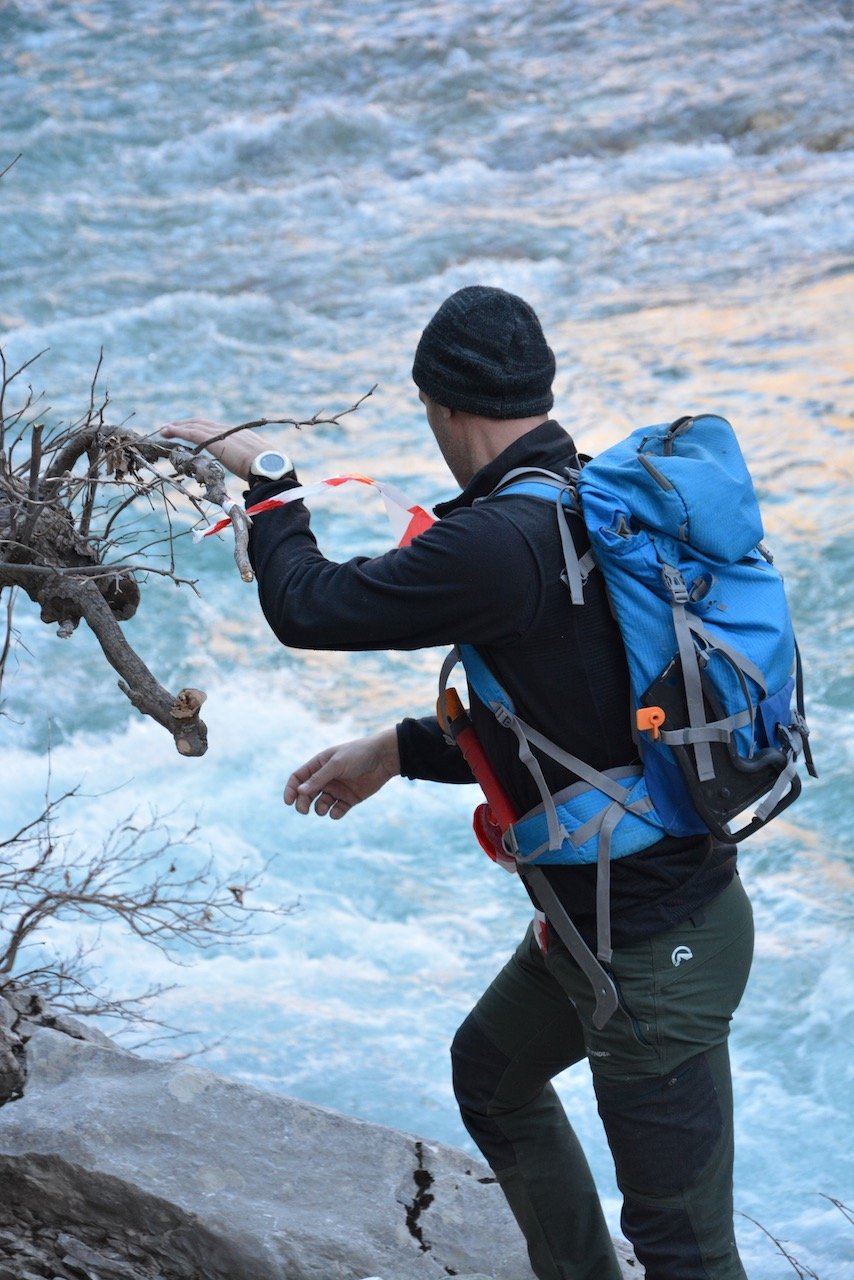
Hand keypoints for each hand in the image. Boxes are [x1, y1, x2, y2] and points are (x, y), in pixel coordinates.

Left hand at [159, 416, 279, 482]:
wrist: (270, 466)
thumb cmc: (268, 470)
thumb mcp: (258, 463)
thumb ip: (251, 464)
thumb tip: (254, 474)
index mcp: (240, 434)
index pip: (216, 427)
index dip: (202, 427)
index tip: (192, 430)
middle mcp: (229, 429)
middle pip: (203, 422)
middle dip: (186, 424)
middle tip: (172, 427)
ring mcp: (222, 433)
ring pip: (195, 425)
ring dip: (178, 426)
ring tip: (164, 429)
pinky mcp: (214, 440)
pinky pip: (192, 432)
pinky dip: (178, 430)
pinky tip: (167, 431)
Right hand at [284, 728, 400, 819]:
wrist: (384, 758)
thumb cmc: (359, 755)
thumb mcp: (336, 764)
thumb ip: (318, 778)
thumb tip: (299, 792)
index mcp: (319, 765)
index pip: (298, 778)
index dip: (291, 790)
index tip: (289, 801)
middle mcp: (326, 778)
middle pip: (306, 794)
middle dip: (302, 803)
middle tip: (303, 810)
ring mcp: (337, 789)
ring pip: (320, 804)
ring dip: (319, 809)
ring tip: (324, 808)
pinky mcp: (349, 799)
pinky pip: (337, 811)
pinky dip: (334, 814)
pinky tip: (336, 812)